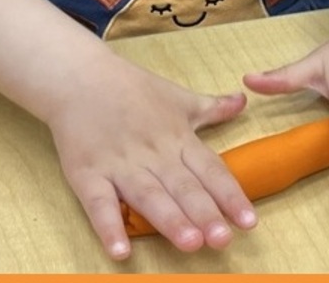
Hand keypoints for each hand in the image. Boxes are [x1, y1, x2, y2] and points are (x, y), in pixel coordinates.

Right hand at [45, 60, 256, 260]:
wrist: (79, 76)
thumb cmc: (131, 88)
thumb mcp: (177, 97)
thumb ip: (212, 107)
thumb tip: (243, 102)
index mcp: (178, 137)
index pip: (210, 169)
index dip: (231, 196)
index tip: (250, 221)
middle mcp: (153, 153)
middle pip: (183, 187)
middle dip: (204, 214)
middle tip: (223, 240)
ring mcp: (119, 164)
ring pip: (149, 196)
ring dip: (170, 220)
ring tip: (191, 244)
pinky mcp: (87, 173)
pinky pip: (99, 204)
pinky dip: (109, 227)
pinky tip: (120, 252)